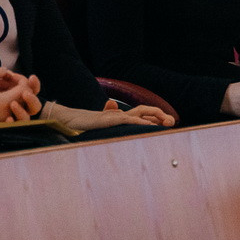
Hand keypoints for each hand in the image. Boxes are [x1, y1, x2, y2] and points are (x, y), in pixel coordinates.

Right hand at [48, 99, 174, 131]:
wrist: (67, 121)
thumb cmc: (82, 127)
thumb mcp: (100, 129)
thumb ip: (109, 122)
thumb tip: (113, 115)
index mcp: (118, 117)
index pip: (141, 114)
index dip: (155, 117)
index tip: (166, 124)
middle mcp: (119, 114)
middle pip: (144, 110)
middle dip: (160, 115)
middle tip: (172, 122)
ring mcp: (115, 116)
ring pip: (140, 112)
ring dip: (156, 117)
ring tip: (167, 122)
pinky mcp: (110, 120)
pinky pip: (129, 120)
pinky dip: (141, 123)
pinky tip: (151, 127)